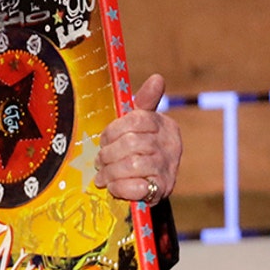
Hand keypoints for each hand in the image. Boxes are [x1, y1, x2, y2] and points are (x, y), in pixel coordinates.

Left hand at [94, 73, 181, 204]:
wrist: (152, 183)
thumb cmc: (141, 148)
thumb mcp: (140, 123)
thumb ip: (145, 101)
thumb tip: (157, 78)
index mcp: (165, 125)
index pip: (135, 120)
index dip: (113, 131)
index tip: (105, 140)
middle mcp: (170, 146)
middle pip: (131, 142)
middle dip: (108, 154)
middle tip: (99, 161)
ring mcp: (167, 169)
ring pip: (131, 165)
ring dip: (110, 172)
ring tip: (102, 176)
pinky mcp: (161, 191)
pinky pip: (136, 187)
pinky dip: (120, 188)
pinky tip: (114, 187)